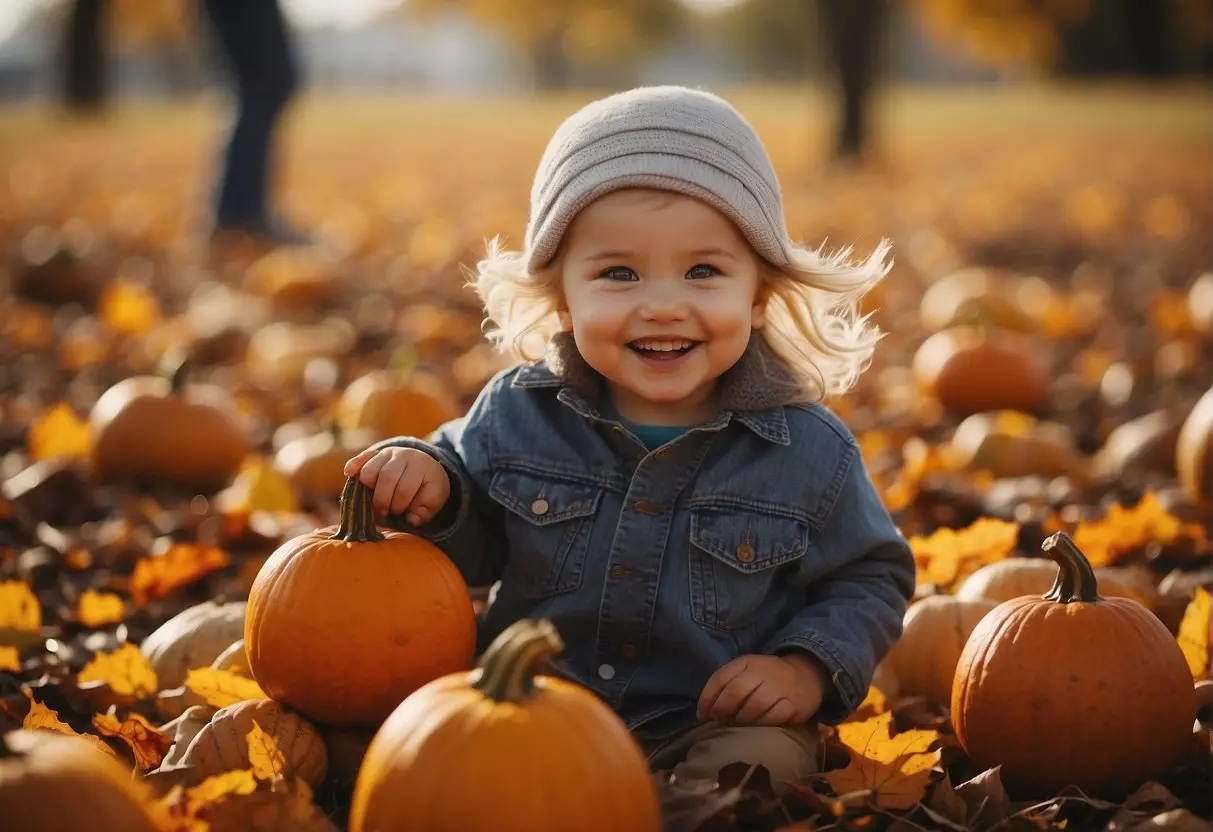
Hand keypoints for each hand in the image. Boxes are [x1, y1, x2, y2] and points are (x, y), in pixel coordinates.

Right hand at [343, 447, 449, 525]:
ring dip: (368, 488)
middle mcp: (404, 455)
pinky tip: (349, 474)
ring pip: (370, 469)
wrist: (425, 467)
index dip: (398, 505)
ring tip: (373, 498)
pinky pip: (361, 457)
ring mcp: (388, 452)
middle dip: (382, 500)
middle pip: (386, 477)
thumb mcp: (434, 501)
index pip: (405, 488)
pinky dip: (354, 465)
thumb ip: (424, 513)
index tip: (397, 513)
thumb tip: (411, 521)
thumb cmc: (427, 488)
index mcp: (421, 466)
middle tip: (383, 512)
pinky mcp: (375, 453)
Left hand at [696, 653, 827, 726]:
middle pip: (737, 691)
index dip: (708, 699)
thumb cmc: (765, 678)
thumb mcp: (743, 672)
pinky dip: (764, 723)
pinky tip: (759, 727)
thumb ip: (722, 686)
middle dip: (723, 709)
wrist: (805, 674)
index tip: (703, 716)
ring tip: (739, 724)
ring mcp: (780, 687)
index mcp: (746, 662)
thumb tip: (702, 714)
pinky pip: (776, 716)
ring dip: (742, 719)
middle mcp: (763, 672)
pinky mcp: (795, 704)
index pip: (721, 678)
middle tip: (721, 720)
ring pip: (756, 705)